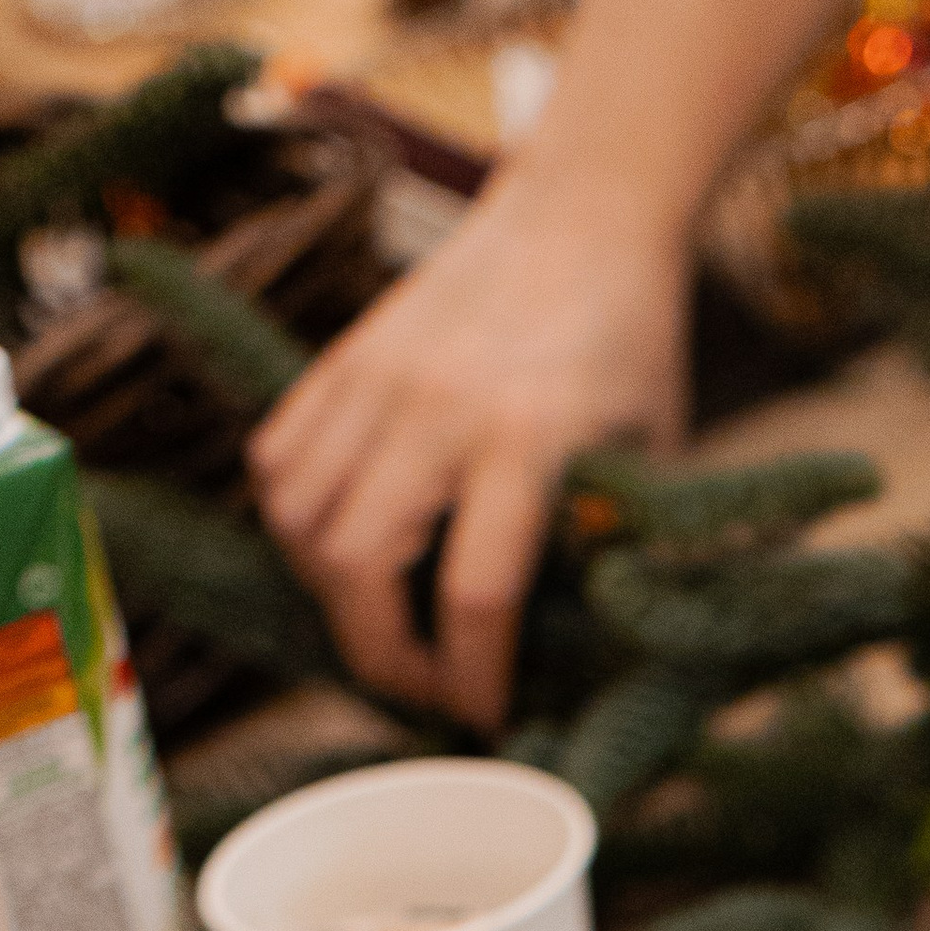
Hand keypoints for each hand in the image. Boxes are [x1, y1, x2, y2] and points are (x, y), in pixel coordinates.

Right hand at [249, 185, 689, 728]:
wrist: (583, 212)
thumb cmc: (629, 347)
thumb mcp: (652, 459)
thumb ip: (609, 549)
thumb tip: (569, 660)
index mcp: (527, 436)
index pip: (474, 595)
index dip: (473, 680)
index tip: (488, 718)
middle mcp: (435, 407)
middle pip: (357, 569)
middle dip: (385, 659)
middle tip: (428, 689)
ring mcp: (375, 376)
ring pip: (298, 520)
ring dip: (328, 596)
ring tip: (384, 623)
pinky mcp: (342, 357)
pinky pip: (277, 460)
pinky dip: (295, 524)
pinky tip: (344, 550)